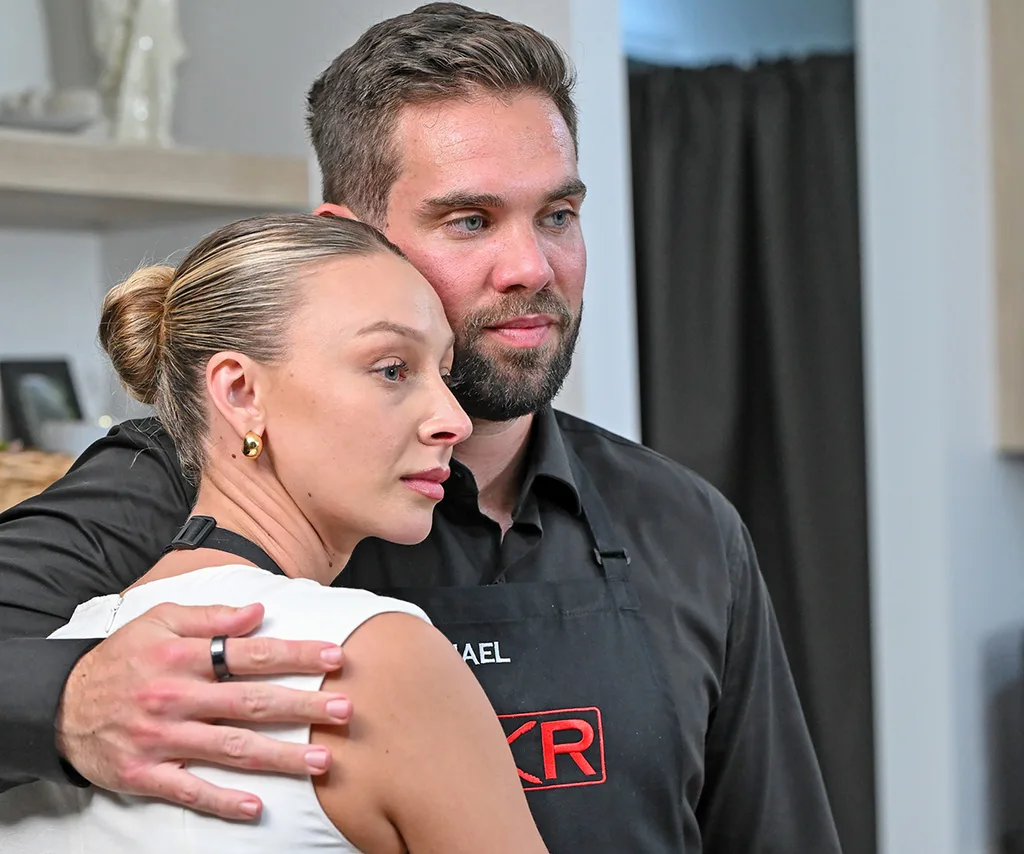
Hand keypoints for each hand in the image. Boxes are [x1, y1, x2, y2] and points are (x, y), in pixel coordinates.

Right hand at [56, 602, 350, 819]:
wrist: (60, 704)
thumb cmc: (121, 657)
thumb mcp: (159, 620)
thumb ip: (211, 616)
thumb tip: (258, 611)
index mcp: (182, 656)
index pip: (251, 654)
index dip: (296, 655)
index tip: (334, 657)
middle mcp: (175, 697)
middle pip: (250, 702)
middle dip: (302, 706)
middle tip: (344, 709)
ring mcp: (161, 739)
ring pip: (230, 749)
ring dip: (279, 756)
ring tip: (322, 760)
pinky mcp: (144, 774)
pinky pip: (190, 790)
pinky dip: (223, 801)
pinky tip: (257, 806)